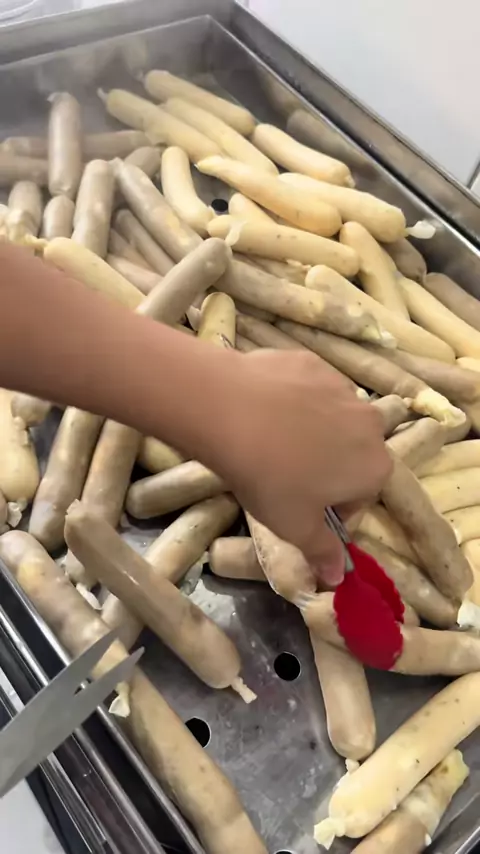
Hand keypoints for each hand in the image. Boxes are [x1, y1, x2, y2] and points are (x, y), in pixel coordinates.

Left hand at [209, 349, 391, 585]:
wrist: (229, 411)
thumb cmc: (269, 478)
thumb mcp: (294, 526)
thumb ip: (322, 552)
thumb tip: (336, 579)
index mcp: (374, 468)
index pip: (357, 498)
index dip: (327, 509)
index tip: (296, 509)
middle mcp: (370, 424)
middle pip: (350, 455)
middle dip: (324, 467)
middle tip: (281, 475)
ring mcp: (342, 387)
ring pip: (331, 420)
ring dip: (311, 432)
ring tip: (268, 441)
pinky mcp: (313, 362)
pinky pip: (308, 389)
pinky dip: (292, 400)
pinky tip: (262, 409)